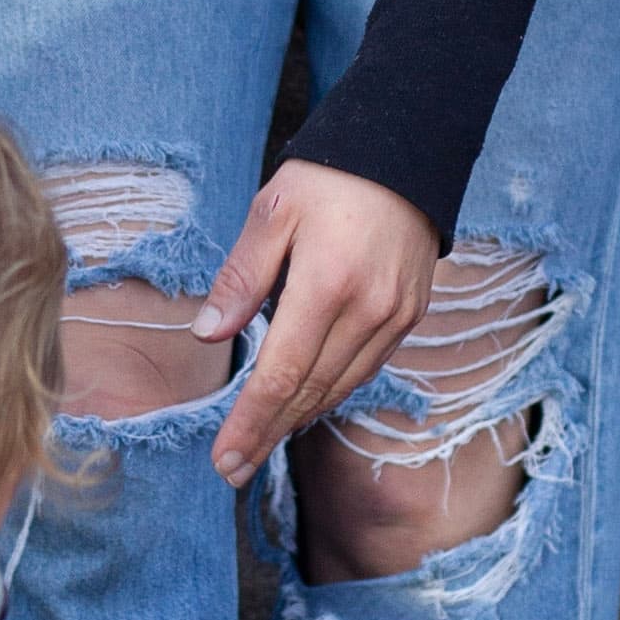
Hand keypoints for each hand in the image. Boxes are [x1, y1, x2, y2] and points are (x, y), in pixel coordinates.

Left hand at [200, 159, 438, 483]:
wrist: (408, 151)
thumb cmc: (331, 176)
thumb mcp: (273, 210)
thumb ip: (241, 274)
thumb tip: (209, 333)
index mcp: (327, 283)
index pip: (282, 373)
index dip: (251, 422)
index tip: (224, 458)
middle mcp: (368, 310)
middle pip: (311, 392)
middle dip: (267, 434)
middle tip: (231, 468)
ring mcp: (395, 317)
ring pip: (340, 387)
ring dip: (298, 420)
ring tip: (259, 443)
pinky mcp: (409, 315)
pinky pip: (364, 368)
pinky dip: (330, 392)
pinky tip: (303, 403)